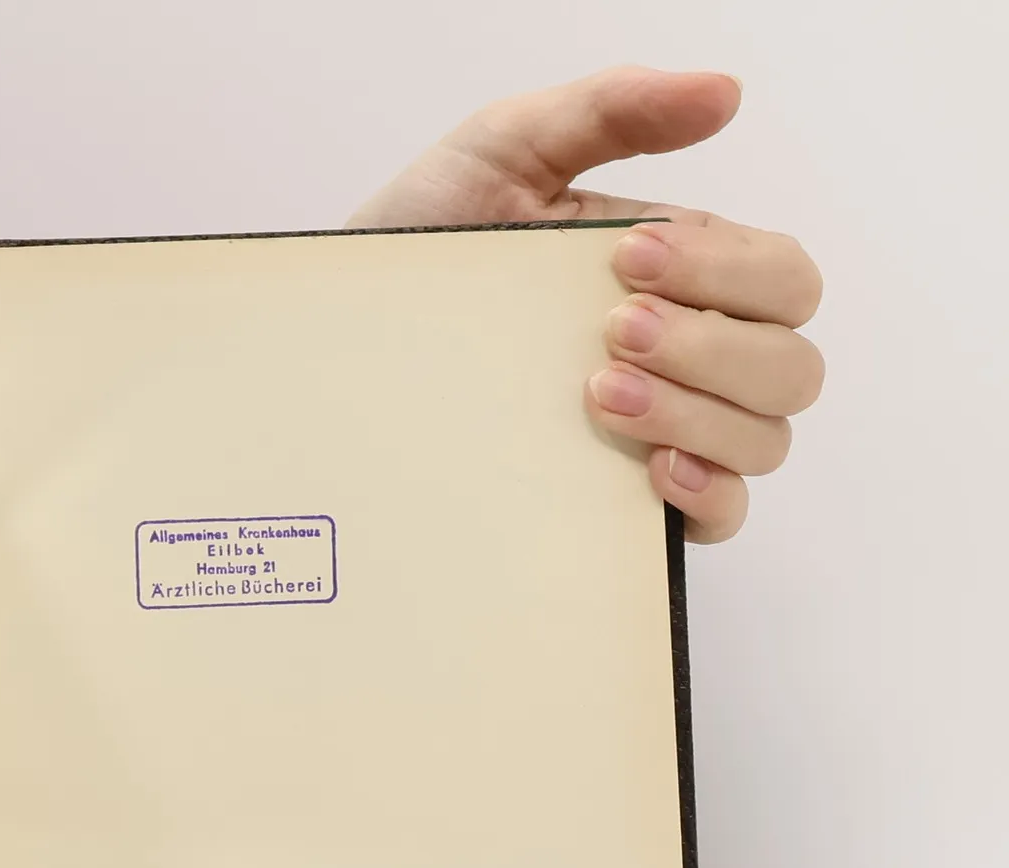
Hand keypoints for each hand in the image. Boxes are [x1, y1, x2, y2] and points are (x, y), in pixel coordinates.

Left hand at [351, 68, 823, 542]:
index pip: (782, 279)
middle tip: (610, 331)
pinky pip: (720, 516)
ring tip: (600, 395)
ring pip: (763, 439)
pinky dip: (707, 493)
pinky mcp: (621, 504)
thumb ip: (609, 110)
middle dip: (713, 343)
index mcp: (683, 273)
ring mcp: (662, 432)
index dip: (730, 269)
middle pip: (789, 365)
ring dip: (700, 412)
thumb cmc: (420, 251)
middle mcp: (688, 356)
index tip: (629, 258)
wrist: (336, 347)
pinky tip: (651, 469)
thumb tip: (724, 94)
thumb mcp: (502, 152)